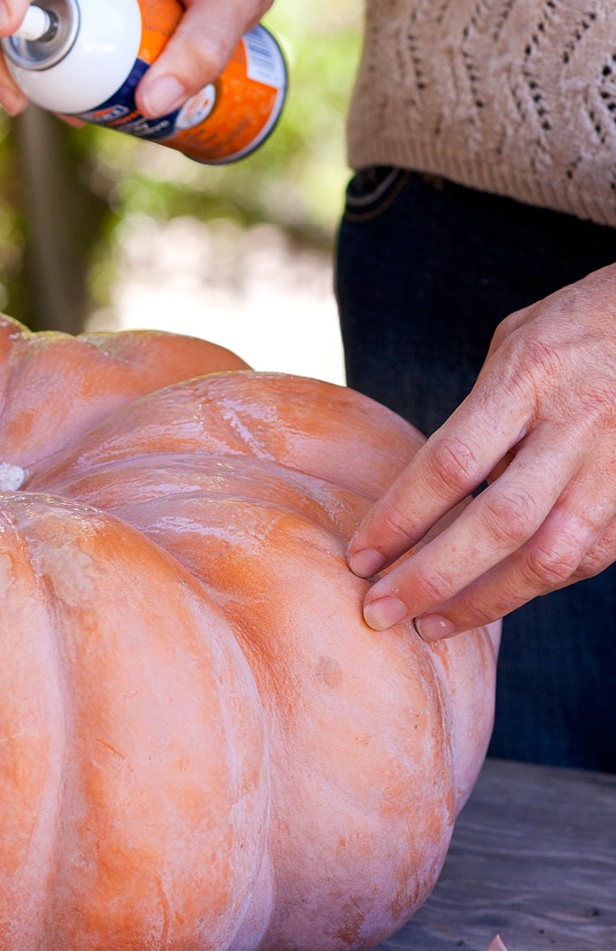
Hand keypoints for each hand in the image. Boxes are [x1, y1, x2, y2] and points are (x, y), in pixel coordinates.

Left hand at [349, 263, 615, 638]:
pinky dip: (534, 586)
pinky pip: (586, 559)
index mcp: (529, 378)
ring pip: (548, 558)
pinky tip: (492, 599)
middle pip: (496, 524)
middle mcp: (576, 426)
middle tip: (378, 611)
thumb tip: (430, 489)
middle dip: (431, 577)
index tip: (359, 558)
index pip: (450, 464)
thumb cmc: (580, 325)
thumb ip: (476, 415)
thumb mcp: (516, 343)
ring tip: (428, 625)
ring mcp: (615, 467)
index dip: (399, 519)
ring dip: (482, 602)